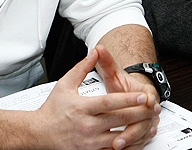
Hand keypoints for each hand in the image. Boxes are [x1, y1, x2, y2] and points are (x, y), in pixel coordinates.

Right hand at [34, 46, 160, 149]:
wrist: (38, 134)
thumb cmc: (52, 110)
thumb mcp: (65, 84)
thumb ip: (82, 67)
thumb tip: (95, 52)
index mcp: (82, 108)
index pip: (109, 103)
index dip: (127, 99)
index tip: (142, 95)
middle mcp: (87, 126)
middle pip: (118, 119)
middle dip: (138, 113)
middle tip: (153, 107)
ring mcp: (89, 143)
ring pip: (119, 138)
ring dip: (136, 131)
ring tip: (149, 123)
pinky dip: (126, 146)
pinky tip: (136, 140)